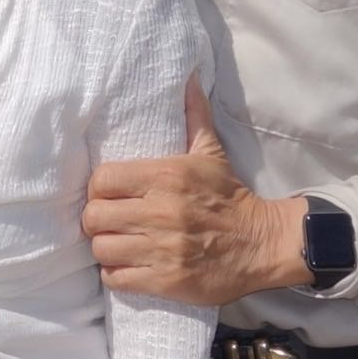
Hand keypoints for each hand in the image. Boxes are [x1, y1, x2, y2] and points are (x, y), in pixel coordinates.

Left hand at [81, 75, 310, 303]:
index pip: (102, 180)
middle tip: (107, 220)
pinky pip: (117, 279)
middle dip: (96, 219)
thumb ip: (193, 116)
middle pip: (94, 216)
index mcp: (165, 177)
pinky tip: (124, 265)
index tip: (106, 194)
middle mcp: (160, 213)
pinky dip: (114, 273)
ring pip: (101, 248)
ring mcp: (163, 249)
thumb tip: (189, 77)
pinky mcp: (167, 281)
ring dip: (103, 247)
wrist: (263, 244)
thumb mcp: (211, 153)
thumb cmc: (229, 197)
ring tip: (115, 242)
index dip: (97, 189)